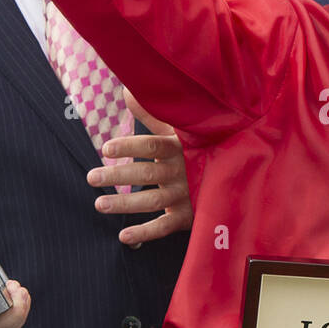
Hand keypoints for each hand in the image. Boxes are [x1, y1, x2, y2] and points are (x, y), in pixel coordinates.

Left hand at [87, 89, 192, 246]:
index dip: (130, 146)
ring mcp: (186, 195)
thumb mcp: (178, 130)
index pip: (152, 146)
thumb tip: (127, 91)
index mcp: (179, 147)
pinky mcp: (189, 216)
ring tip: (99, 204)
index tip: (106, 148)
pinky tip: (123, 236)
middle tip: (91, 177)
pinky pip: (165, 227)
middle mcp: (182, 171)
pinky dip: (145, 233)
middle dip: (118, 176)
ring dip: (125, 203)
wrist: (236, 172)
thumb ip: (151, 113)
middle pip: (147, 173)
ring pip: (153, 201)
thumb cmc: (198, 148)